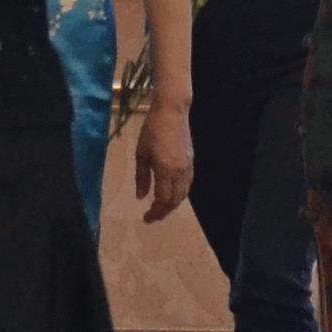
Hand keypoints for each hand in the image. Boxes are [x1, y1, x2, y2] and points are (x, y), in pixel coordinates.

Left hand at [135, 105, 195, 221]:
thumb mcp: (141, 153)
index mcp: (165, 170)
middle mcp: (179, 172)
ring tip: (161, 208)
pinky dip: (179, 194)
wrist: (172, 112)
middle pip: (175, 200)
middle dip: (164, 212)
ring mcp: (188, 167)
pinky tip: (172, 194)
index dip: (155, 212)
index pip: (162, 200)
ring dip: (172, 204)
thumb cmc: (152, 130)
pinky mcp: (191, 162)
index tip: (146, 218)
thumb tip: (141, 197)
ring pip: (183, 194)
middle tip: (152, 217)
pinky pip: (187, 185)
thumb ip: (141, 177)